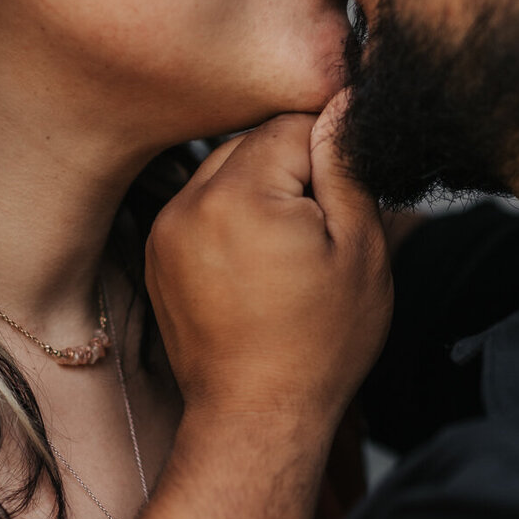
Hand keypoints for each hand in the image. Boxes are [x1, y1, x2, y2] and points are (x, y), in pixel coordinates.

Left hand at [145, 92, 391, 427]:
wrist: (256, 416)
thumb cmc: (319, 344)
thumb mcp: (360, 249)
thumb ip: (347, 165)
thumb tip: (343, 103)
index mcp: (241, 194)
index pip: (293, 123)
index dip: (330, 155)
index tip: (345, 197)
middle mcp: (191, 200)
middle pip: (255, 141)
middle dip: (294, 170)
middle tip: (320, 229)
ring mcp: (167, 225)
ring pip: (228, 168)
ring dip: (262, 189)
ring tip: (289, 249)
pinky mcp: (158, 248)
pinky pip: (204, 201)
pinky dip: (233, 214)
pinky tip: (257, 262)